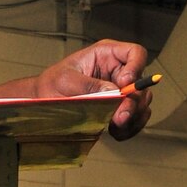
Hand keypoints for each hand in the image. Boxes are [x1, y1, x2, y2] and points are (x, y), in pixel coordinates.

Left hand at [35, 39, 151, 140]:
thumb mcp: (66, 80)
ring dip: (133, 117)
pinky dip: (130, 128)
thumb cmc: (52, 84)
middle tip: (119, 117)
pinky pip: (136, 118)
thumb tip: (115, 93)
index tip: (125, 84)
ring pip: (142, 102)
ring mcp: (121, 91)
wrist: (44, 102)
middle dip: (133, 102)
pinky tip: (115, 133)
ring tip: (115, 127)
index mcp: (107, 55)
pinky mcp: (119, 109)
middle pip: (141, 83)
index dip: (136, 67)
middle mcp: (118, 71)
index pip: (135, 53)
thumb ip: (90, 86)